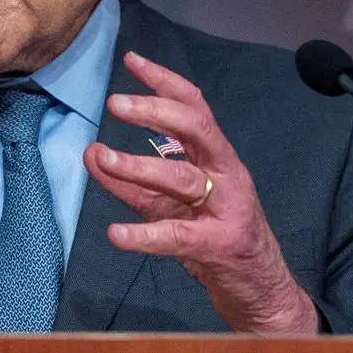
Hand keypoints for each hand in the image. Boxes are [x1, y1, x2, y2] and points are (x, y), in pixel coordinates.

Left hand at [84, 51, 317, 334]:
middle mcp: (226, 176)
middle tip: (114, 103)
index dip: (165, 81)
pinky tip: (116, 234)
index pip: (194, 108)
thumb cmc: (216, 237)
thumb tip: (91, 152)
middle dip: (154, 111)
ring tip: (101, 157)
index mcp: (217, 158)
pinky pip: (178, 236)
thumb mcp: (169, 205)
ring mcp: (226, 210)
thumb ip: (130, 180)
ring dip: (138, 165)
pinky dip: (144, 236)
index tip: (132, 61)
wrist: (261, 291)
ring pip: (182, 179)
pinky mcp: (219, 247)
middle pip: (195, 129)